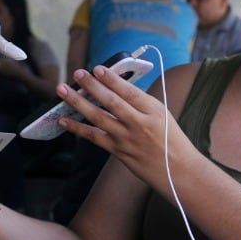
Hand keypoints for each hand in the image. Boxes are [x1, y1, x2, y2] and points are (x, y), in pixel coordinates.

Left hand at [57, 65, 190, 176]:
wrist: (177, 171)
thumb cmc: (170, 139)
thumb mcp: (162, 114)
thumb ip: (140, 102)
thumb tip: (113, 86)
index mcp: (153, 110)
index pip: (130, 91)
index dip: (112, 79)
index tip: (98, 68)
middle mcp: (139, 124)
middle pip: (111, 102)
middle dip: (92, 86)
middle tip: (78, 73)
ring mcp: (127, 139)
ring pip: (98, 118)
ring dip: (78, 103)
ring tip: (63, 90)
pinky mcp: (118, 151)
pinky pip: (94, 137)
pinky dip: (77, 128)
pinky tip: (63, 119)